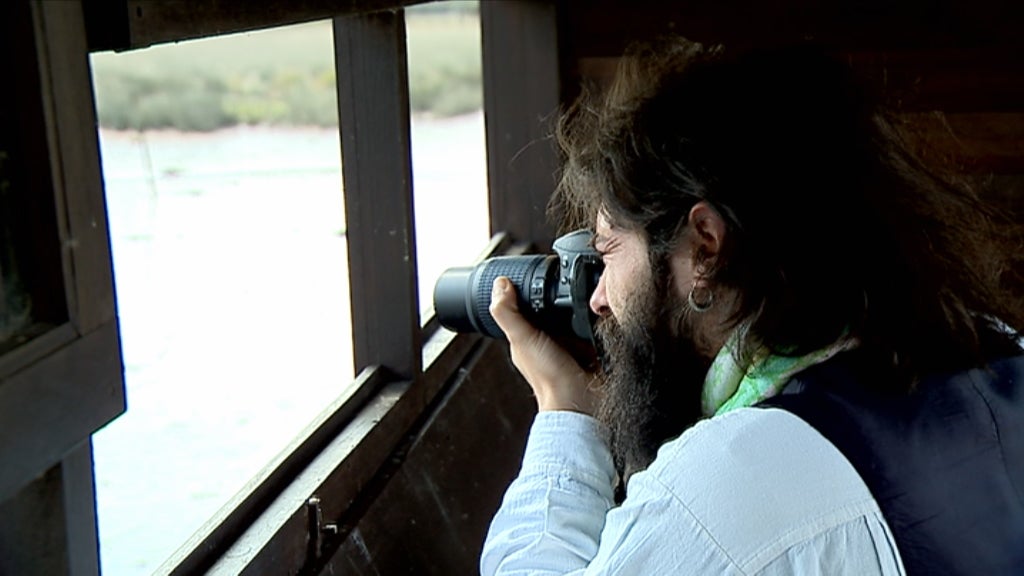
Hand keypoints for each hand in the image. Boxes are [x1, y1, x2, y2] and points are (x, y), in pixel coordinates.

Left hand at [489, 276, 599, 413]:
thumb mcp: (523, 339)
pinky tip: (596, 312)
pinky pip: (594, 322)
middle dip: (560, 292)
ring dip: (580, 303)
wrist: (579, 399)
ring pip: (575, 310)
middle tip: (563, 282)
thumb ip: (509, 314)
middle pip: (553, 304)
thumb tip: (499, 285)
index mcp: (529, 334)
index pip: (527, 303)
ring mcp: (571, 339)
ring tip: (582, 297)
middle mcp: (549, 335)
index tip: (532, 270)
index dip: (528, 287)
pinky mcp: (591, 343)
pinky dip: (596, 316)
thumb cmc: (548, 378)